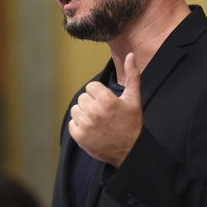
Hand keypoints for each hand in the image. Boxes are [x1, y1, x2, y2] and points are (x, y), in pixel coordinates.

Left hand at [68, 53, 142, 167]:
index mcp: (107, 100)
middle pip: (82, 98)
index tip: (107, 104)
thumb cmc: (132, 123)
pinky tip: (92, 130)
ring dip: (84, 114)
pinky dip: (79, 127)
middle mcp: (95, 112)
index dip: (99, 94)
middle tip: (103, 114)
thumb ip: (132, 75)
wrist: (130, 151)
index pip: (91, 87)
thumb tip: (130, 54)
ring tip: (97, 122)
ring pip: (75, 110)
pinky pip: (72, 124)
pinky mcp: (80, 137)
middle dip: (91, 103)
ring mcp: (86, 125)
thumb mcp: (134, 99)